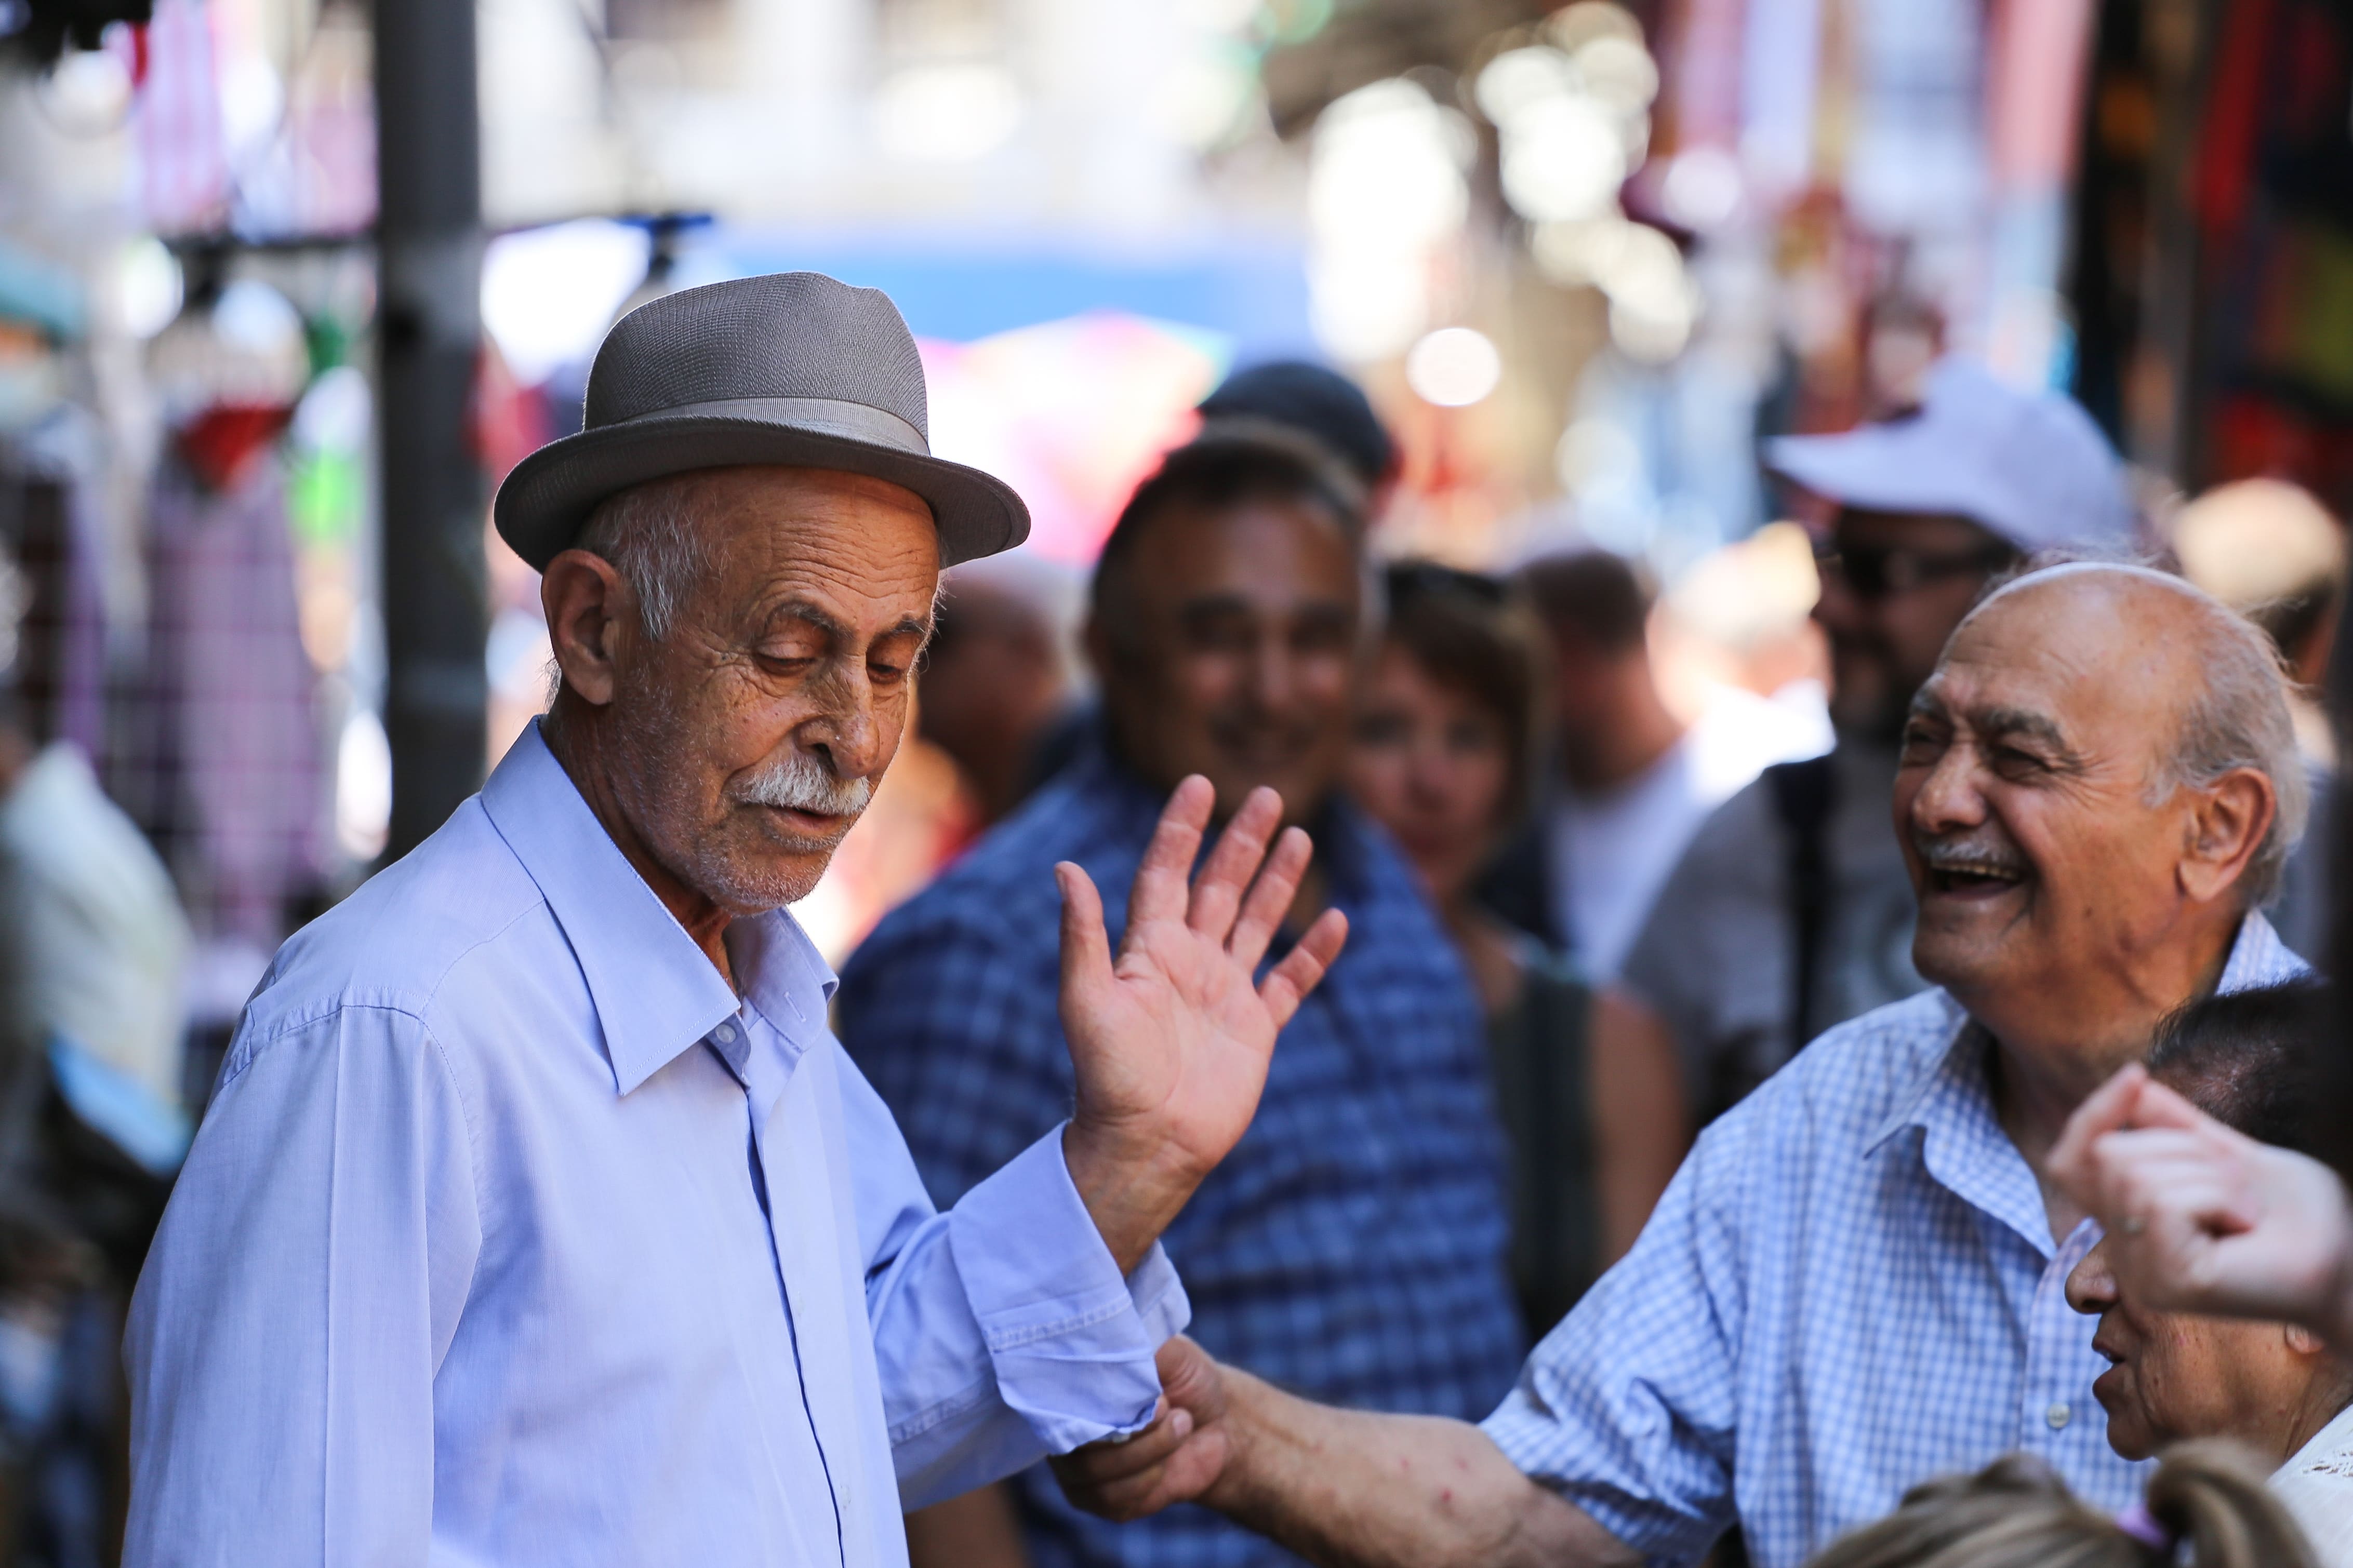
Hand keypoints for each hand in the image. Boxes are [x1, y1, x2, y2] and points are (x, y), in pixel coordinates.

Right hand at [1052, 1337, 1233, 1520]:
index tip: (1141, 1393)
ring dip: (1150, 1450)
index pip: (1054, 1404)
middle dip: (1133, 1430)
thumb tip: (1109, 1339)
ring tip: (1181, 1424)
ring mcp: (1080, 1473)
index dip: (1095, 1403)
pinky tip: (1170, 1459)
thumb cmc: (1186, 1379)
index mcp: (1070, 1392)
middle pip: (1075, 1446)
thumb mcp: (1171, 1351)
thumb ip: (1139, 1346)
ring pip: (1097, 1474)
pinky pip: (1116, 1500)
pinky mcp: (1105, 1503)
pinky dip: (1151, 1478)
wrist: (1220, 1424)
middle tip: (1169, 1406)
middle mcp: (1066, 1433)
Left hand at [1057, 778, 1347, 1271]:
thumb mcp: (1086, 1000)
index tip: (1200, 783)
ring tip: (1301, 836)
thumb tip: (1065, 868)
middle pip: (1220, 887)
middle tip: (1268, 795)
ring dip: (1278, 881)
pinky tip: (1336, 921)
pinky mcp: (1255, 1030)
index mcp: (1148, 950)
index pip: (1167, 873)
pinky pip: (1290, 983)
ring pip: (1257, 923)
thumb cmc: (1108, 1077)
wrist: (1145, 1144)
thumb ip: (1082, 934)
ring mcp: (1224, 995)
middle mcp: (1188, 963)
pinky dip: (1313, 954)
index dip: (1182, 829)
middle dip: (1243, 841)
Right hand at [2050, 1064, 2352, 1343]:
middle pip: (2108, 1156)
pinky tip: (2244, 1226)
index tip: (2135, 1075)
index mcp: (2131, 1224)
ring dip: (2208, 1175)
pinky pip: (2163, 1204)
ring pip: (2135, 1176)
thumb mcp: (2228, 1155)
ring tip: (2243, 1208)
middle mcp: (2125, 1253)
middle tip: (2234, 1184)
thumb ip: (2175, 1127)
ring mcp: (2141, 1275)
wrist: (2348, 1259)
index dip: (2090, 1115)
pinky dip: (2216, 1197)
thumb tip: (2132, 1081)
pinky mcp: (2167, 1286)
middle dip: (2182, 1148)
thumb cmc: (2298, 1216)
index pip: (2069, 1163)